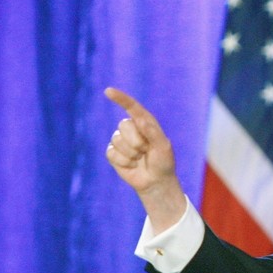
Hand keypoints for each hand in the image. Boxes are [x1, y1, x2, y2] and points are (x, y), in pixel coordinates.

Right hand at [105, 87, 185, 230]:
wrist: (156, 181)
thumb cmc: (163, 162)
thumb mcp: (163, 147)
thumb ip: (153, 132)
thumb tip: (139, 119)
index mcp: (145, 122)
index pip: (132, 107)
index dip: (120, 98)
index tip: (109, 91)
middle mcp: (131, 129)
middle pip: (123, 125)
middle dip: (136, 141)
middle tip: (146, 151)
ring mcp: (120, 140)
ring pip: (117, 140)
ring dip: (131, 154)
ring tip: (140, 158)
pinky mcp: (113, 153)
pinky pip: (112, 153)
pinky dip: (124, 162)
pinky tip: (132, 165)